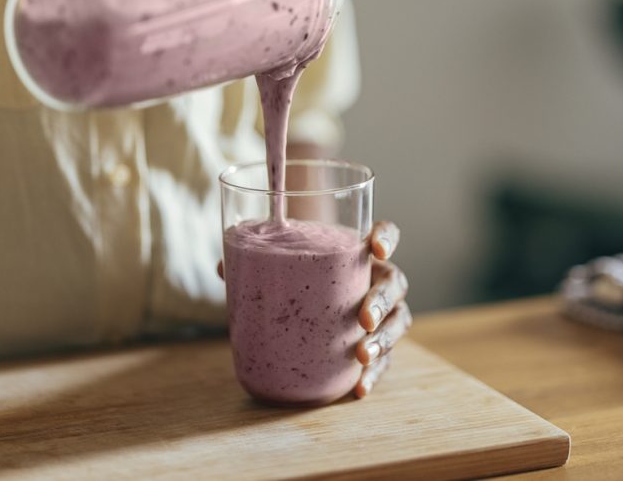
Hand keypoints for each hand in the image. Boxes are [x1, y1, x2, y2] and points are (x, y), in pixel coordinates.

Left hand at [215, 220, 409, 398]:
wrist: (307, 301)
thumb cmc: (298, 274)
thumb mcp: (279, 264)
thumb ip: (255, 261)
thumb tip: (223, 268)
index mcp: (357, 251)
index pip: (385, 233)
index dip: (386, 237)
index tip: (375, 248)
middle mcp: (376, 279)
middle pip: (395, 283)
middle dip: (382, 301)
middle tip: (363, 318)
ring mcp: (381, 312)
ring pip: (399, 321)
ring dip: (385, 339)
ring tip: (363, 355)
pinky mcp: (377, 343)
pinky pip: (386, 359)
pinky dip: (375, 374)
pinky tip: (360, 388)